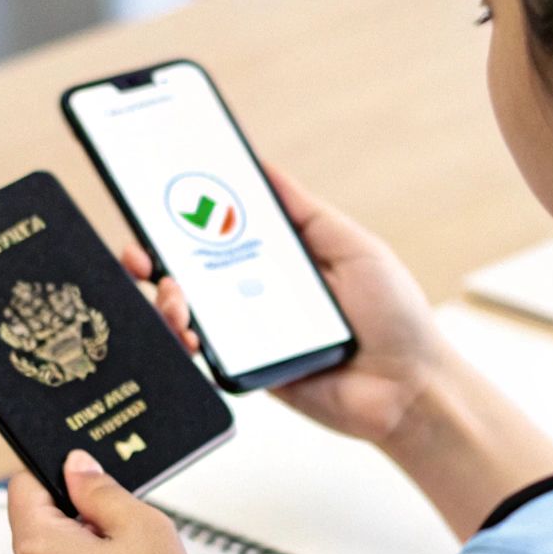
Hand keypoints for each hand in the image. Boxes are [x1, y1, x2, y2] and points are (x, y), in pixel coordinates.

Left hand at [4, 450, 224, 553]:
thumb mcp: (142, 527)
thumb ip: (101, 489)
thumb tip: (75, 466)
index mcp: (36, 548)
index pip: (24, 484)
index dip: (58, 474)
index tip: (91, 482)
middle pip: (40, 521)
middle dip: (79, 516)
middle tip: (125, 531)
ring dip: (87, 550)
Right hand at [122, 164, 445, 444]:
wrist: (410, 387)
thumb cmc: (394, 315)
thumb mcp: (352, 246)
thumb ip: (304, 212)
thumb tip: (264, 166)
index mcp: (278, 260)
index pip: (220, 232)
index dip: (184, 217)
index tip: (153, 200)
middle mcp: (256, 295)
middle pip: (189, 272)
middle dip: (154, 258)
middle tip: (142, 254)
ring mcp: (248, 336)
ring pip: (186, 314)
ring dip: (166, 300)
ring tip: (174, 296)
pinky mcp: (247, 374)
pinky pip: (203, 358)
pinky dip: (184, 343)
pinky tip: (187, 334)